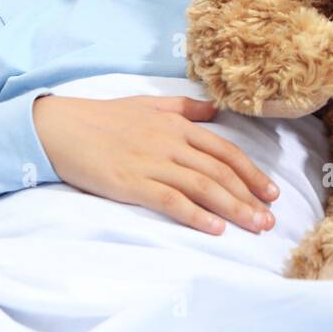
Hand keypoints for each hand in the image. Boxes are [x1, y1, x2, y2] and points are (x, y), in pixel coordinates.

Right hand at [32, 94, 278, 234]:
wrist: (61, 127)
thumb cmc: (104, 117)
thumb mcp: (149, 103)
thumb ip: (185, 107)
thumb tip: (215, 110)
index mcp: (178, 124)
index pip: (225, 151)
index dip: (252, 173)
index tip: (271, 192)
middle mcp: (171, 143)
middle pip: (220, 172)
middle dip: (250, 196)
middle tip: (270, 219)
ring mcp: (153, 163)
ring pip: (203, 187)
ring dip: (233, 208)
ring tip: (255, 226)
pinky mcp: (133, 183)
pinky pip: (171, 200)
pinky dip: (196, 215)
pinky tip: (215, 228)